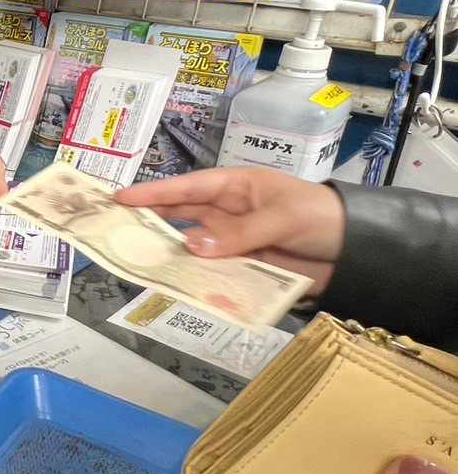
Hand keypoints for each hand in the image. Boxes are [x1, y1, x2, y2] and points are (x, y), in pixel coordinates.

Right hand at [115, 167, 344, 291]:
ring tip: (137, 261)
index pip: (188, 189)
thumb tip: (192, 246)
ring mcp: (233, 243)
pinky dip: (195, 279)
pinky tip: (175, 285)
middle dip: (151, 222)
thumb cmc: (322, 218)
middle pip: (182, 217)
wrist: (357, 253)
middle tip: (116, 230)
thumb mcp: (283, 217)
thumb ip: (238, 234)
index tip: (122, 198)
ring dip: (170, 255)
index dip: (155, 194)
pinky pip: (212, 274)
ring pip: (192, 249)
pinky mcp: (242, 269)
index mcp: (236, 188)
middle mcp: (228, 214)